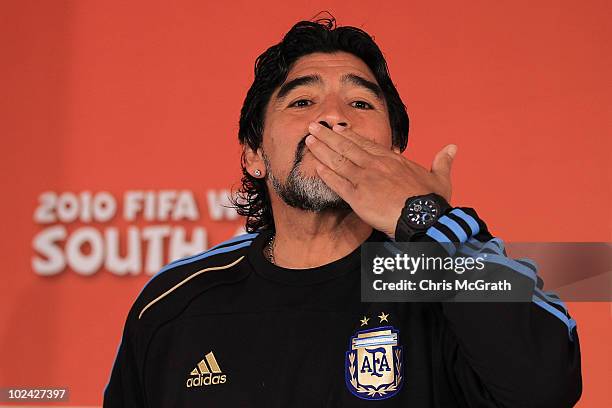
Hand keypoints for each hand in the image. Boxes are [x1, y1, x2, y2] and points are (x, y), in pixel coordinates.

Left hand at [305, 122, 455, 236]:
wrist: (424, 218)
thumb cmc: (433, 201)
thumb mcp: (440, 178)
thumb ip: (442, 161)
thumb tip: (452, 148)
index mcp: (393, 160)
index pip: (366, 144)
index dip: (350, 136)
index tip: (338, 129)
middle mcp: (376, 165)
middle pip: (347, 147)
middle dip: (328, 137)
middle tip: (313, 127)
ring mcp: (365, 179)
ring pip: (339, 161)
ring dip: (322, 150)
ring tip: (308, 141)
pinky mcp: (357, 197)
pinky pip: (337, 184)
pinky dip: (326, 175)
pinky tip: (315, 168)